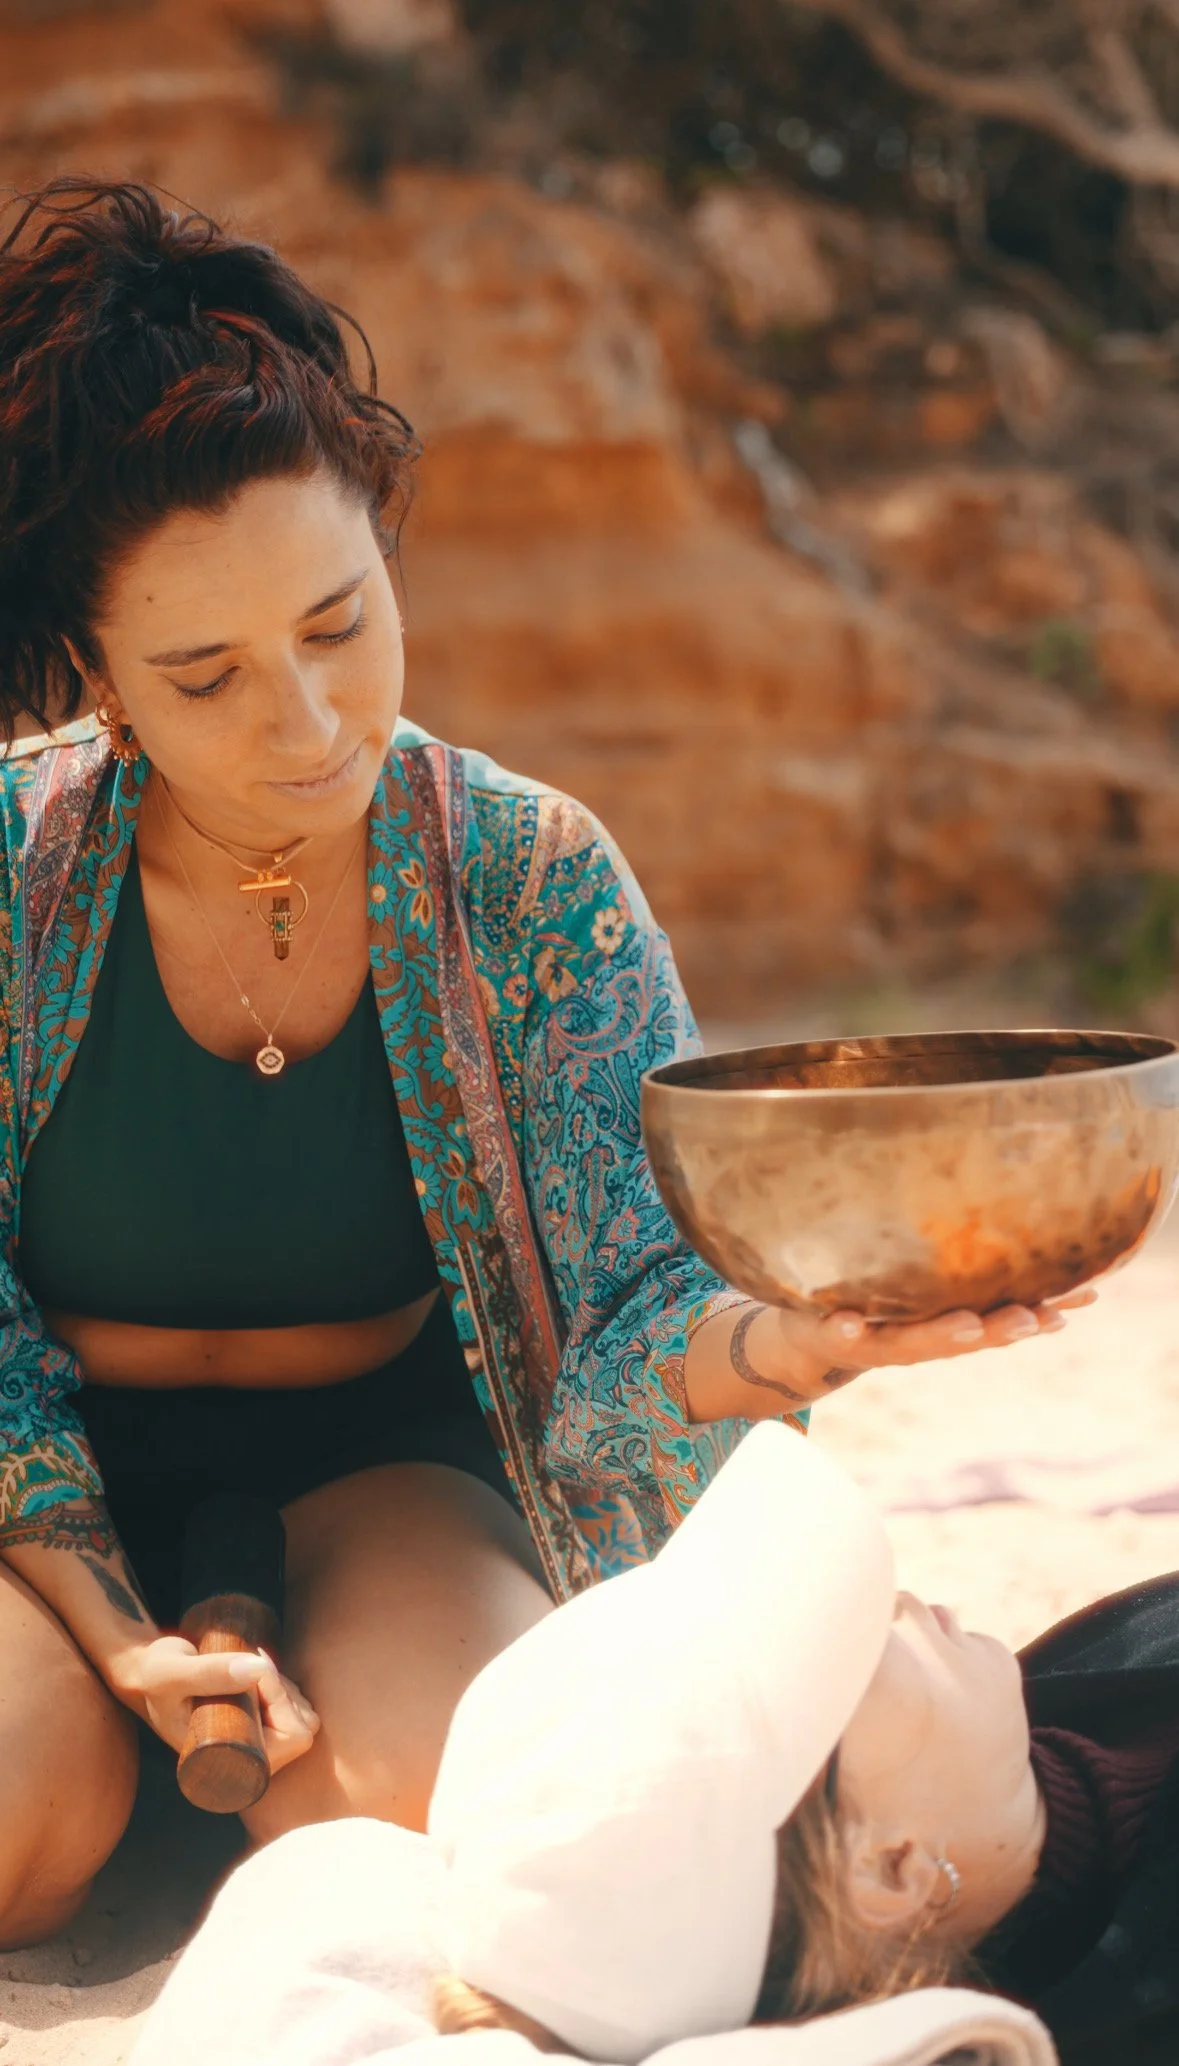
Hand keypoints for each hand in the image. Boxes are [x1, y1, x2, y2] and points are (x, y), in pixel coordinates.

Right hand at [108, 1634, 319, 1773]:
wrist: (146, 1673)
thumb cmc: (155, 1678)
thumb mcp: (172, 1674)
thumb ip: (207, 1673)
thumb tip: (259, 1670)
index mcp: (228, 1770)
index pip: (291, 1739)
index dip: (284, 1700)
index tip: (257, 1669)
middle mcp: (244, 1765)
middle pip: (302, 1727)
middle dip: (284, 1690)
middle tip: (253, 1661)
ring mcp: (253, 1747)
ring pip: (301, 1715)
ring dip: (285, 1686)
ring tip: (249, 1667)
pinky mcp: (256, 1727)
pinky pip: (294, 1707)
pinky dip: (285, 1685)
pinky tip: (259, 1670)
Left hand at [733, 1287, 1096, 1409]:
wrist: (805, 1347)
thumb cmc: (879, 1309)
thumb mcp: (927, 1293)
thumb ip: (976, 1280)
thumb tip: (1037, 1248)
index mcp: (943, 1325)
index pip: (999, 1319)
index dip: (1039, 1312)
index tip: (1077, 1301)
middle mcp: (914, 1340)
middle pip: (963, 1336)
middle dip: (998, 1330)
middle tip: (1031, 1319)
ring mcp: (872, 1338)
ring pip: (911, 1341)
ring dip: (940, 1335)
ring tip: (969, 1325)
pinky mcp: (825, 1332)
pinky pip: (835, 1330)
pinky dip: (845, 1328)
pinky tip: (851, 1323)